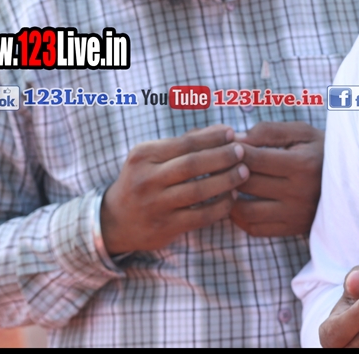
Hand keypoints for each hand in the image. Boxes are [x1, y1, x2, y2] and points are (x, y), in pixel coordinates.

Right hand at [100, 124, 247, 254]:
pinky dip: (220, 206)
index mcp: (143, 156)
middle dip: (222, 157)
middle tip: (242, 152)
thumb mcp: (153, 156)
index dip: (212, 138)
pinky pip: (200, 216)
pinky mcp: (164, 228)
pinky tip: (232, 198)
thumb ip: (186, 142)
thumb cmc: (144, 180)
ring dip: (226, 181)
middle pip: (192, 165)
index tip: (232, 133)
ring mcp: (155, 206)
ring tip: (244, 172)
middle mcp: (146, 180)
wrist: (115, 221)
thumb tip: (224, 131)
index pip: (184, 143)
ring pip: (198, 191)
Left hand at [229, 121, 323, 236]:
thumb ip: (269, 131)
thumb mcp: (302, 132)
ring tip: (226, 184)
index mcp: (302, 164)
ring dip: (229, 198)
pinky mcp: (292, 228)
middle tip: (218, 164)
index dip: (233, 151)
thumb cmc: (321, 150)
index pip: (254, 159)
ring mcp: (295, 214)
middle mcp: (299, 192)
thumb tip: (236, 140)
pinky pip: (254, 228)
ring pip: (244, 210)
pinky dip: (238, 217)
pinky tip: (237, 202)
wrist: (353, 178)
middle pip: (246, 184)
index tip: (226, 146)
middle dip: (227, 172)